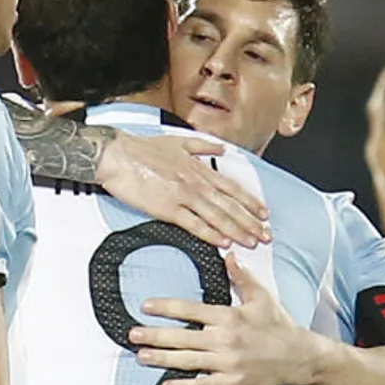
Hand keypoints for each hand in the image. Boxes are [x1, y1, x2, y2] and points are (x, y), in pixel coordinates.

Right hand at [99, 133, 269, 248]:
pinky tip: (223, 243)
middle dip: (251, 222)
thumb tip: (221, 150)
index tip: (264, 214)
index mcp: (200, 169)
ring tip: (251, 242)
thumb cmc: (143, 149)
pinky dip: (210, 234)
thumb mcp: (178, 142)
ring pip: (217, 217)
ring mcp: (184, 196)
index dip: (250, 202)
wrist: (118, 155)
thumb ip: (203, 147)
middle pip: (230, 206)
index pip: (232, 189)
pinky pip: (194, 224)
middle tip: (266, 235)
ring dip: (237, 231)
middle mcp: (196, 183)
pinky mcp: (168, 209)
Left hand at [131, 254, 318, 384]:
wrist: (300, 358)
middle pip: (182, 337)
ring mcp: (227, 363)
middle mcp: (225, 340)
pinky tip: (166, 384)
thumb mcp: (263, 298)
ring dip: (162, 359)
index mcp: (229, 317)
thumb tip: (228, 256)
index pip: (191, 310)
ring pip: (187, 361)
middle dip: (154, 336)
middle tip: (132, 334)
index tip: (146, 306)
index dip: (166, 307)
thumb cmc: (279, 326)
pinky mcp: (232, 383)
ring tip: (141, 356)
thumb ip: (242, 277)